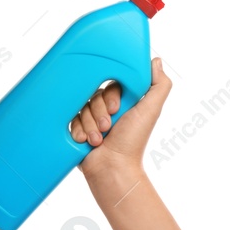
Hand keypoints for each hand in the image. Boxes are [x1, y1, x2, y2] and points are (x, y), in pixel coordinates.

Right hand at [79, 59, 171, 176]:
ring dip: (90, 125)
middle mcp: (107, 108)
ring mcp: (91, 119)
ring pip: (81, 108)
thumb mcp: (151, 110)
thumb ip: (159, 85)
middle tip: (108, 127)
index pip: (110, 84)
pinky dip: (78, 131)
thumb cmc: (133, 142)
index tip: (116, 109)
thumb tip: (156, 61)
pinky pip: (70, 120)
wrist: (112, 168)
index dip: (110, 95)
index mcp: (124, 101)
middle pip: (93, 95)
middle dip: (99, 113)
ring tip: (98, 139)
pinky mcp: (78, 128)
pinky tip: (86, 142)